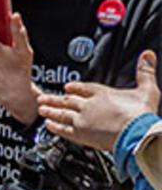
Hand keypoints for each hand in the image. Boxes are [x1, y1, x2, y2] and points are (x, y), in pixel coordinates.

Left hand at [38, 50, 159, 151]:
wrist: (136, 134)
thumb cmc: (141, 115)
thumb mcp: (147, 90)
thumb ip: (146, 71)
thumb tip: (148, 54)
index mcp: (102, 93)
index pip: (84, 88)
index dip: (74, 87)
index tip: (67, 87)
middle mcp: (89, 105)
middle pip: (68, 100)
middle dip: (55, 99)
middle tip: (43, 98)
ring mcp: (83, 119)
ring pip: (62, 113)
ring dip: (50, 110)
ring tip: (41, 108)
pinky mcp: (81, 134)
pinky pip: (63, 129)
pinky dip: (54, 127)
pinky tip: (47, 125)